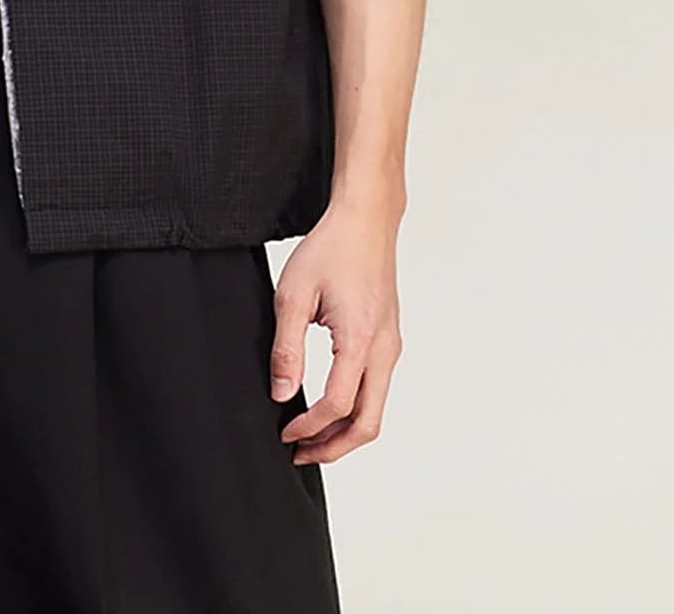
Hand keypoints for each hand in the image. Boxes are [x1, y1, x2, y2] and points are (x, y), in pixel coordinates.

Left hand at [269, 196, 402, 464]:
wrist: (365, 220)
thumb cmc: (330, 249)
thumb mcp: (293, 295)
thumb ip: (287, 348)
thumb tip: (282, 393)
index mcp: (361, 340)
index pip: (337, 404)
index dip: (309, 427)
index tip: (285, 432)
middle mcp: (385, 349)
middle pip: (368, 423)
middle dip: (334, 447)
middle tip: (302, 453)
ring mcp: (391, 345)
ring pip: (376, 409)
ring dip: (345, 430)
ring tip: (312, 436)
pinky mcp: (389, 339)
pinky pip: (377, 388)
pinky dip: (355, 408)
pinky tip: (329, 406)